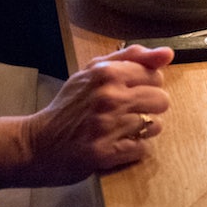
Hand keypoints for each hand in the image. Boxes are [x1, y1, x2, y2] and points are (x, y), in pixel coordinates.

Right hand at [1, 45, 173, 186]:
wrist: (39, 143)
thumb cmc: (69, 105)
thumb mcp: (92, 71)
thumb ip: (131, 57)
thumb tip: (168, 53)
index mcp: (107, 72)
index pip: (155, 74)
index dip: (148, 85)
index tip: (133, 91)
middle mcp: (109, 96)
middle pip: (161, 99)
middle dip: (149, 106)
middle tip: (129, 111)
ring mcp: (108, 125)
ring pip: (154, 125)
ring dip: (142, 129)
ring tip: (123, 128)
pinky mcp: (107, 153)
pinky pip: (143, 148)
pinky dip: (135, 148)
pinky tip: (119, 143)